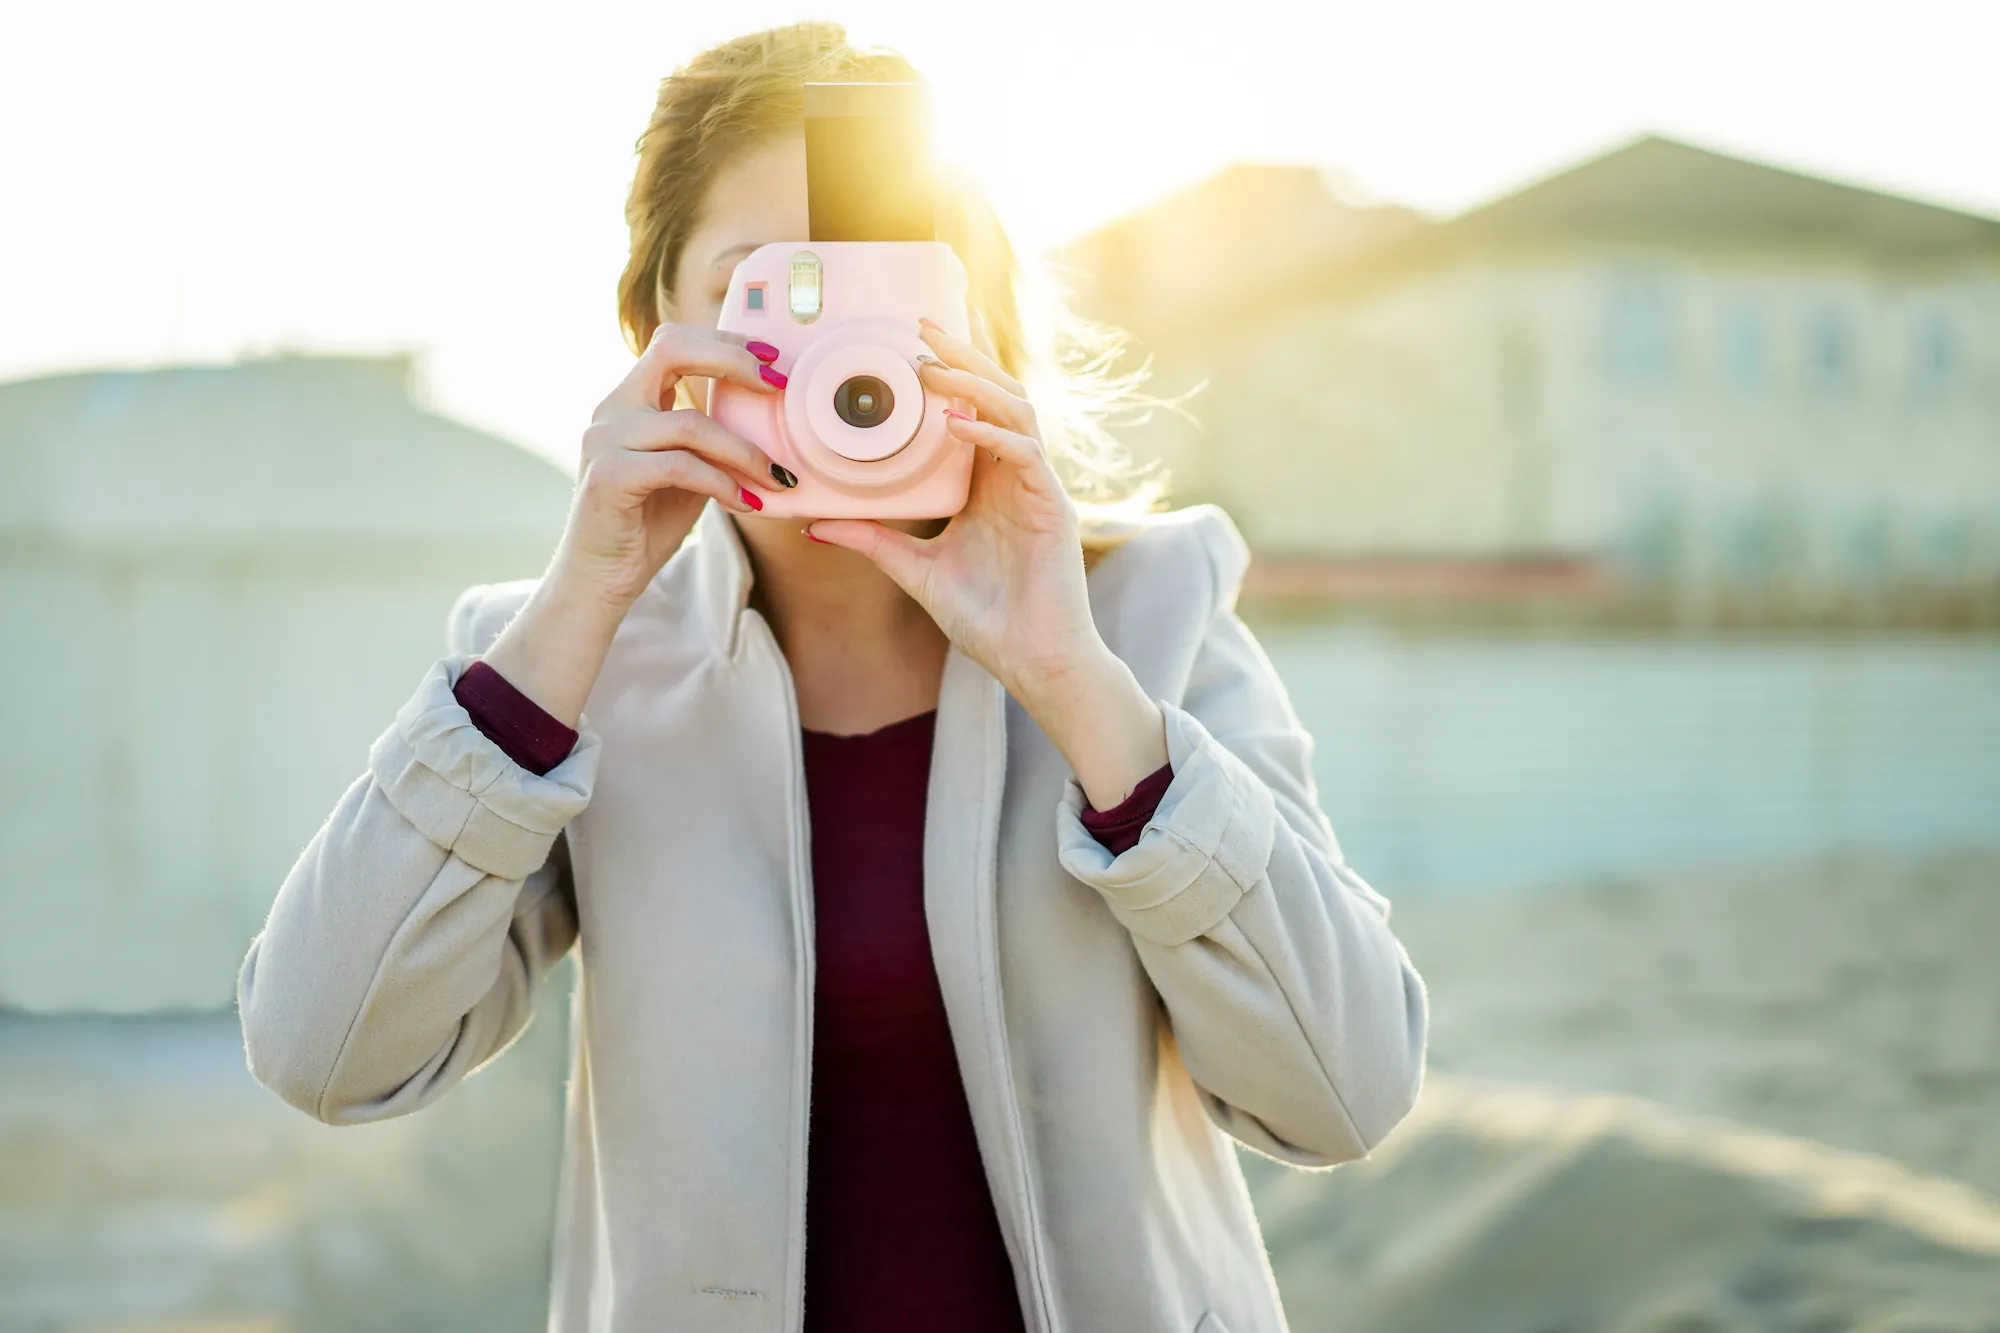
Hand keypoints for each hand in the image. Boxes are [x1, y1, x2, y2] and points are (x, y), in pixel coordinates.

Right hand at [480, 326, 781, 727]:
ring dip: (745, 451)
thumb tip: (774, 415)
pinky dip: (722, 483)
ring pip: (691, 424)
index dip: (724, 342)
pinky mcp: (608, 476)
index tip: (772, 359)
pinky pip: (681, 466)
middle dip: (733, 361)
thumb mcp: (689, 470)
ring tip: (777, 478)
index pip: (673, 342)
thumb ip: (713, 438)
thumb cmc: (648, 523)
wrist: (602, 579)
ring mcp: (604, 440)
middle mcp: (612, 409)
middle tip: (780, 387)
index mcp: (631, 399)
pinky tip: (748, 504)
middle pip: (671, 350)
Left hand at [805, 315, 1167, 807]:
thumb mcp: (915, 571)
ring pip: (1015, 411)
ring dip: (974, 384)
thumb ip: (872, 541)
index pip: (971, 408)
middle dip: (960, 357)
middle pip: (996, 394)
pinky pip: (1024, 455)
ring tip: (931, 369)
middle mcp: (1014, 474)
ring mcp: (1037, 486)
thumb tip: (814, 526)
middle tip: (919, 327)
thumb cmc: (987, 619)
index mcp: (986, 482)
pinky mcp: (1052, 506)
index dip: (947, 371)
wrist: (1032, 661)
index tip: (908, 342)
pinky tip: (957, 426)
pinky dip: (991, 435)